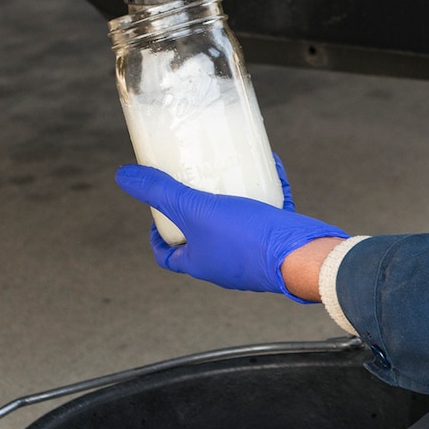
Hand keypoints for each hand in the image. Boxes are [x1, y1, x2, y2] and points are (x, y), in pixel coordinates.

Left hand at [114, 161, 346, 298]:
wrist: (305, 256)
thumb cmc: (248, 239)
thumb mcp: (196, 210)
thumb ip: (161, 192)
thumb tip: (123, 176)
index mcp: (201, 263)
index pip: (167, 255)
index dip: (157, 233)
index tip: (157, 209)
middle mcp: (225, 263)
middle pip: (201, 236)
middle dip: (195, 209)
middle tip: (192, 180)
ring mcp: (254, 253)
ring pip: (235, 224)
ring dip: (230, 198)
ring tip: (225, 171)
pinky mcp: (279, 240)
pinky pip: (269, 211)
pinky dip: (266, 188)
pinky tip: (266, 164)